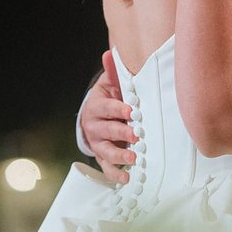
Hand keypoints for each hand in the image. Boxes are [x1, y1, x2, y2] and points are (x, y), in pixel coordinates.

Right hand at [81, 50, 135, 183]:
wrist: (95, 120)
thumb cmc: (109, 102)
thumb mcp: (109, 86)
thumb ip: (112, 73)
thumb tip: (109, 53)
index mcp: (96, 107)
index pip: (106, 108)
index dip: (118, 109)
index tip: (131, 110)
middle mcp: (94, 127)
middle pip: (107, 130)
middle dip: (122, 133)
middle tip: (137, 134)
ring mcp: (98, 144)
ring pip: (107, 151)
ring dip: (120, 156)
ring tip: (134, 158)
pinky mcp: (103, 158)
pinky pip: (107, 169)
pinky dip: (116, 175)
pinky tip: (127, 178)